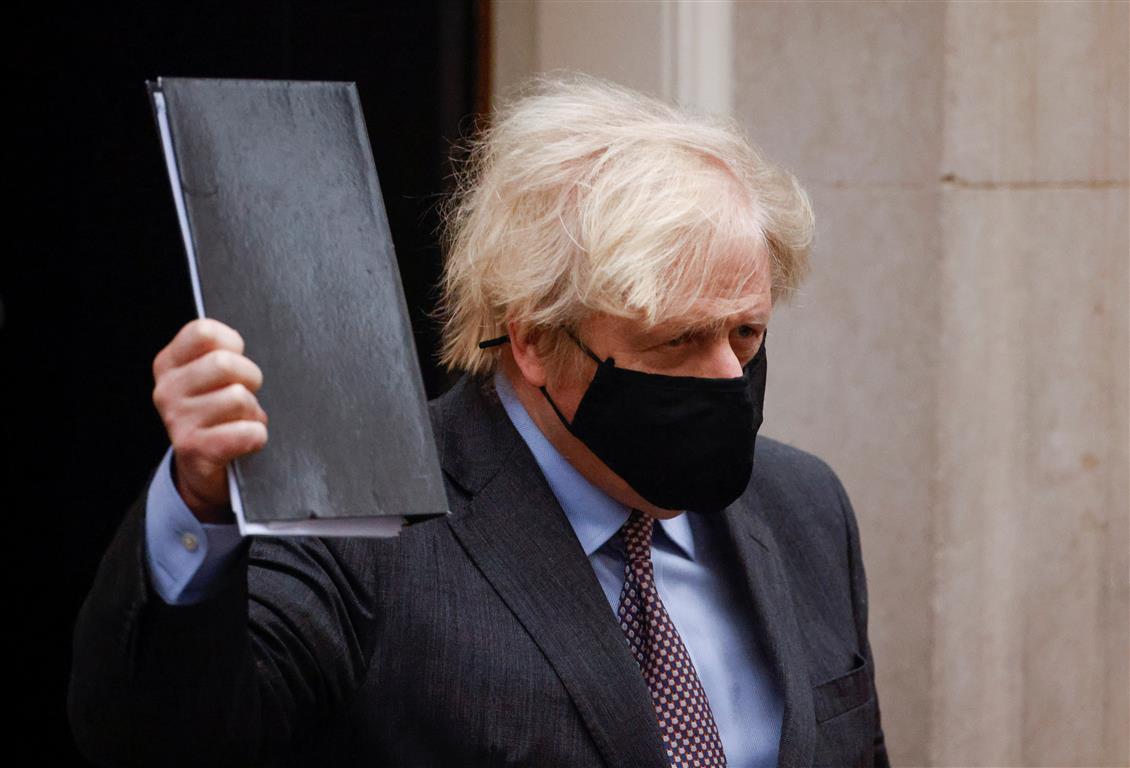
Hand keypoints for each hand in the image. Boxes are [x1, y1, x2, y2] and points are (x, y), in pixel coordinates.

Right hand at [151, 318, 267, 522]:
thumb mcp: (208, 378)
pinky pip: (245, 433)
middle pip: (224, 363)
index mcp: (169, 364)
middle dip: (250, 377)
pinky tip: (246, 440)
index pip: (204, 331)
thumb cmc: (217, 413)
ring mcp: (177, 421)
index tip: (236, 358)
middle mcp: (166, 390)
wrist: (203, 468)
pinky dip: (257, 436)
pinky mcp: (194, 449)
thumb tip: (241, 341)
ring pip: (238, 398)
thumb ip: (219, 353)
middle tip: (248, 393)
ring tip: (243, 420)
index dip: (232, 342)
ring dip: (253, 412)